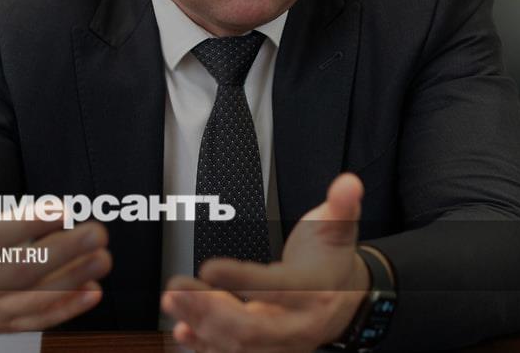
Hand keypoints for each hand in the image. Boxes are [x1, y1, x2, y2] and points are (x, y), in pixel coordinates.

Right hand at [0, 133, 110, 334]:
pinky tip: (92, 291)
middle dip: (64, 252)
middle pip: (21, 269)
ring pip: (33, 298)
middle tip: (98, 233)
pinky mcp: (3, 326)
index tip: (62, 209)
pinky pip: (37, 320)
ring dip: (73, 279)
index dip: (29, 223)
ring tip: (103, 258)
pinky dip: (67, 309)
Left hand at [161, 173, 372, 351]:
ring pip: (237, 344)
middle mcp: (298, 326)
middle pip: (252, 328)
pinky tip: (182, 330)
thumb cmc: (331, 260)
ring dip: (200, 325)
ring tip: (172, 303)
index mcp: (314, 292)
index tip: (208, 268)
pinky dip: (205, 345)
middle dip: (209, 311)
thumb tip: (348, 183)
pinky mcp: (266, 349)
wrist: (346, 299)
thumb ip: (340, 206)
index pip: (276, 288)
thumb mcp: (338, 229)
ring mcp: (281, 343)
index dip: (241, 280)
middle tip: (176, 289)